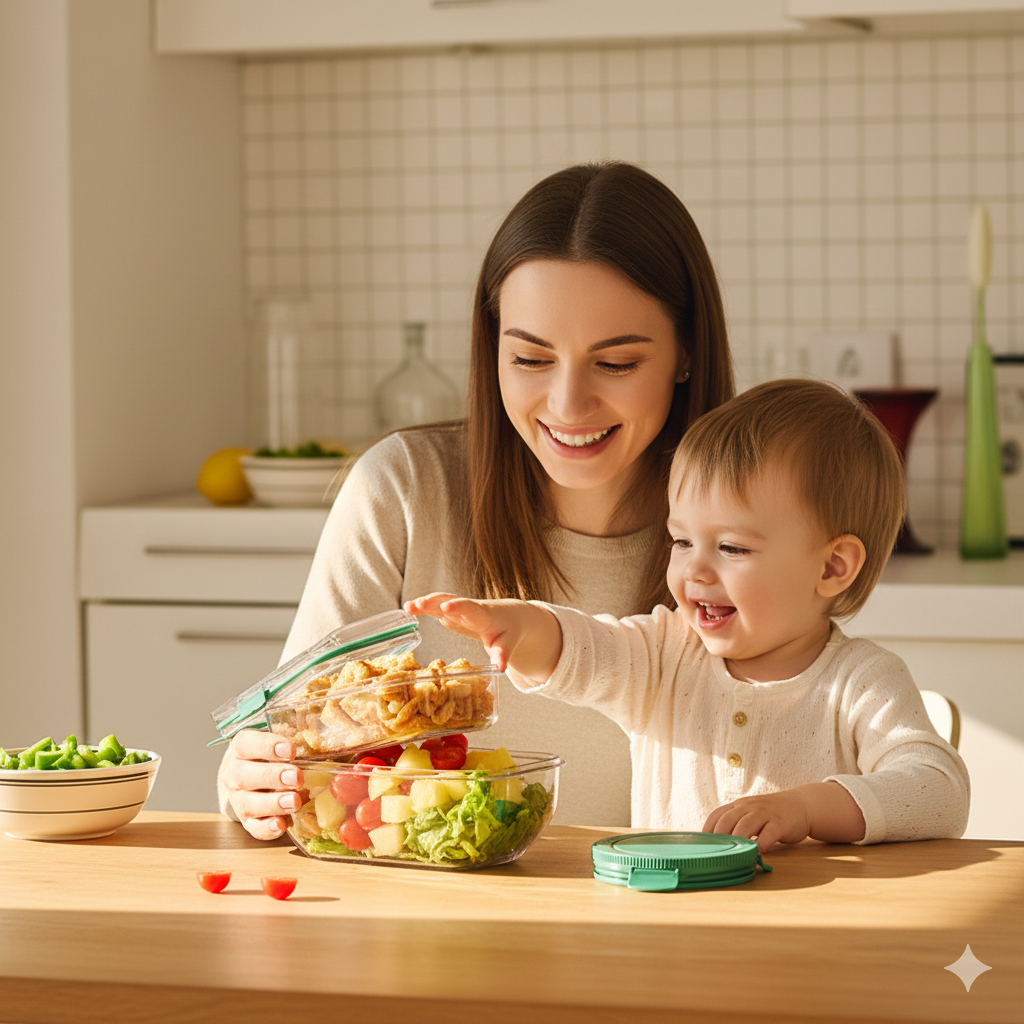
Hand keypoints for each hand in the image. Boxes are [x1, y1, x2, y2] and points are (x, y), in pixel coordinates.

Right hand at [218, 729, 305, 840]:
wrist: (245, 779)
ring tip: (295, 802)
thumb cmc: (268, 755)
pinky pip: (253, 827)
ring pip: (249, 804)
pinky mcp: (246, 821)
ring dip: (273, 804)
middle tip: (297, 777)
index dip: (268, 746)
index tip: (291, 750)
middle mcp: (234, 773)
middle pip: (246, 775)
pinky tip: (281, 825)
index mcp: (242, 748)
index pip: (247, 743)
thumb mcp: (276, 741)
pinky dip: (266, 828)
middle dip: (273, 777)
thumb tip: (335, 732)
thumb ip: (296, 735)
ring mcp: (238, 799)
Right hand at [404, 593, 561, 682]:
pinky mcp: (453, 611)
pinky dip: (424, 606)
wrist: (510, 616)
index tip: (446, 607)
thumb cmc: (508, 631)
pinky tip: (409, 608)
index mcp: (484, 616)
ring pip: (441, 601)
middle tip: (419, 605)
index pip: (470, 609)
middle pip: (451, 601)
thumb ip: (502, 655)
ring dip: (425, 603)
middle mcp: (470, 608)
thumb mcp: (508, 644)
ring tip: (408, 607)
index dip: (458, 607)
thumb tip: (500, 669)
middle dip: (435, 602)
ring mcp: (460, 608)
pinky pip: (437, 606)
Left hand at [703, 782, 864, 852]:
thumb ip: (735, 824)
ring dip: (738, 840)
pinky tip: (758, 852)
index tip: (702, 846)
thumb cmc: (770, 814)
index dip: (707, 830)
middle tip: (716, 854)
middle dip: (719, 837)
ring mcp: (764, 814)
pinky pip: (769, 832)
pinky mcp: (780, 823)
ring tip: (734, 854)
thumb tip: (717, 844)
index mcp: (738, 806)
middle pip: (728, 820)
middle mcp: (748, 807)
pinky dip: (762, 842)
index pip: (716, 815)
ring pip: (746, 825)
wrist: (800, 805)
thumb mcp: (749, 813)